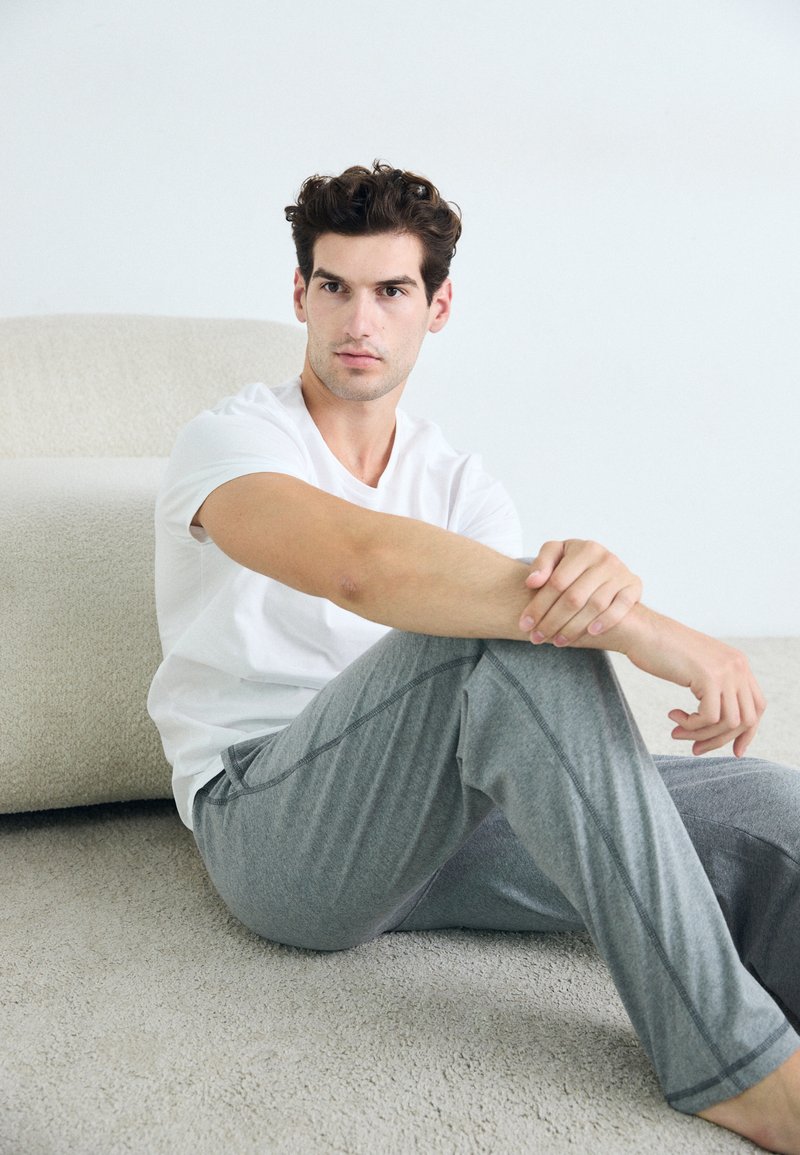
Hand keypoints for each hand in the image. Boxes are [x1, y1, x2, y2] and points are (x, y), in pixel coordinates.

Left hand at [518, 539, 641, 645]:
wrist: (608, 568)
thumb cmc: (576, 564)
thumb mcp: (558, 555)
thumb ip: (542, 564)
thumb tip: (531, 582)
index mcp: (583, 549)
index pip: (556, 582)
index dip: (539, 605)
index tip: (525, 624)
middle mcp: (604, 558)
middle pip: (574, 597)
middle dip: (552, 621)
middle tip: (537, 638)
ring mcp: (621, 573)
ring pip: (594, 606)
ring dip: (574, 627)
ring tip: (557, 641)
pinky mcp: (633, 586)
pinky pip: (620, 608)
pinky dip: (605, 621)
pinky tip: (590, 633)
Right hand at [622, 609, 765, 756]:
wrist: (641, 631)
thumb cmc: (660, 649)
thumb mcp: (698, 667)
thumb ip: (716, 685)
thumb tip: (722, 720)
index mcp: (738, 663)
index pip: (757, 706)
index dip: (748, 732)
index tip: (734, 750)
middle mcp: (738, 666)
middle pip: (747, 719)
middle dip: (721, 740)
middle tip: (696, 748)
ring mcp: (726, 671)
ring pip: (727, 723)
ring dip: (700, 735)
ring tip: (677, 732)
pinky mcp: (709, 678)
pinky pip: (708, 718)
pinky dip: (690, 725)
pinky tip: (673, 716)